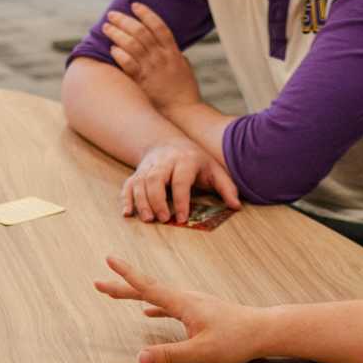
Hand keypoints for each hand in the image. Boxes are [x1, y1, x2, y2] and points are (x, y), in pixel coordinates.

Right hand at [94, 255, 267, 362]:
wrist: (263, 330)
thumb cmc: (235, 340)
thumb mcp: (200, 352)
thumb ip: (169, 355)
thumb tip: (139, 358)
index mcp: (183, 303)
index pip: (148, 287)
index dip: (126, 275)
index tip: (109, 260)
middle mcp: (185, 299)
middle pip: (147, 289)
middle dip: (122, 286)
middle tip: (99, 284)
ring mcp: (193, 304)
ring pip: (157, 297)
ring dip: (136, 295)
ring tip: (118, 294)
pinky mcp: (199, 312)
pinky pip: (169, 306)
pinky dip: (154, 307)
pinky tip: (148, 314)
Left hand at [104, 3, 200, 109]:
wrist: (182, 111)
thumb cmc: (184, 90)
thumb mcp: (183, 66)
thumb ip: (173, 53)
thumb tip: (166, 44)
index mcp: (172, 51)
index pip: (158, 26)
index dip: (146, 13)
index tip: (134, 5)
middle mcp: (161, 57)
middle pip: (140, 32)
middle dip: (124, 20)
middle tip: (112, 15)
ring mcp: (151, 69)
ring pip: (131, 45)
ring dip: (117, 34)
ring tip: (106, 28)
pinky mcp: (141, 82)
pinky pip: (128, 64)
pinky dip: (119, 55)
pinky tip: (112, 49)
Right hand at [122, 138, 239, 223]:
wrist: (168, 143)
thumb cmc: (195, 161)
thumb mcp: (214, 170)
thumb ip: (227, 188)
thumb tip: (237, 206)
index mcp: (185, 161)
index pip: (180, 180)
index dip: (180, 200)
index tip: (182, 218)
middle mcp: (164, 162)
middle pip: (155, 179)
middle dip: (157, 200)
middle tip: (163, 220)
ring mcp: (148, 167)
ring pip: (140, 183)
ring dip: (142, 202)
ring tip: (148, 219)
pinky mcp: (137, 174)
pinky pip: (128, 185)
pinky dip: (126, 199)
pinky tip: (128, 213)